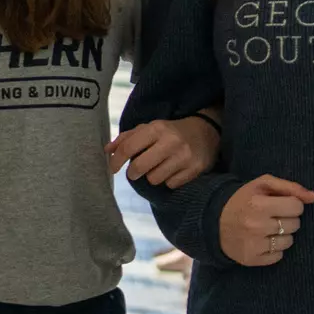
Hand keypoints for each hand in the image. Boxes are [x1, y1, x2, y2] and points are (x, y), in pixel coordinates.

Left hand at [105, 116, 219, 188]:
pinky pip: (170, 184)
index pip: (129, 148)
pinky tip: (173, 171)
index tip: (112, 168)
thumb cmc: (170, 132)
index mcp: (156, 128)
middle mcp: (170, 141)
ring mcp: (184, 156)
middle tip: (134, 172)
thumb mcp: (150, 128)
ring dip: (153, 177)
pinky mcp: (194, 169)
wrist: (206, 132)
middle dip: (133, 173)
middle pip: (139, 167)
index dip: (116, 161)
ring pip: (154, 179)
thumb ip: (127, 138)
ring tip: (159, 168)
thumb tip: (107, 150)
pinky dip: (169, 181)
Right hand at [218, 174, 313, 266]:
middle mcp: (256, 225)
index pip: (297, 206)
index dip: (291, 204)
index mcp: (258, 203)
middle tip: (272, 216)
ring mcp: (254, 244)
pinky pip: (279, 256)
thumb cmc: (243, 200)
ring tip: (267, 229)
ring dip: (282, 235)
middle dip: (287, 219)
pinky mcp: (252, 259)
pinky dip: (274, 249)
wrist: (213, 222)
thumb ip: (291, 187)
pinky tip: (262, 241)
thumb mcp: (262, 185)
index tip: (280, 204)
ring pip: (289, 242)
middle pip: (295, 224)